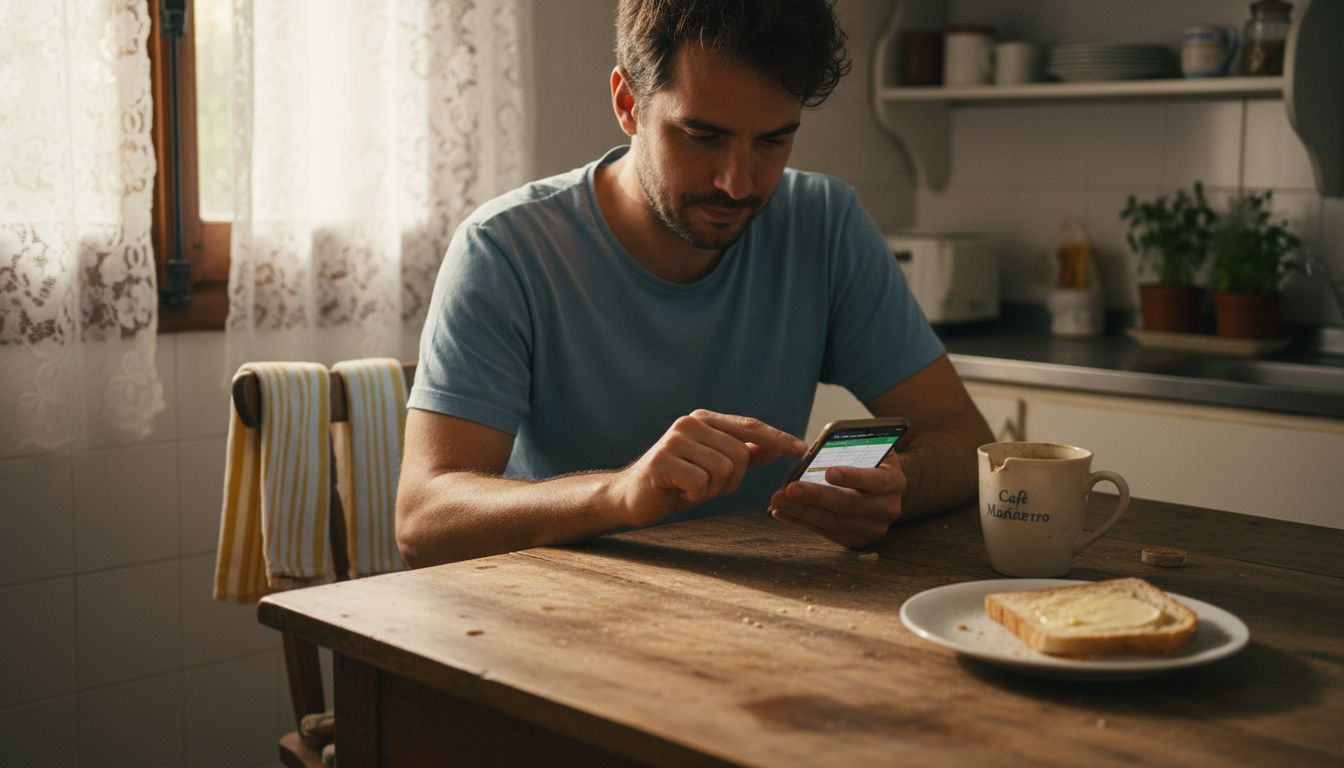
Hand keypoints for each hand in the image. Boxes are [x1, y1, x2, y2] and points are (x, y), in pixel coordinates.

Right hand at [609, 409, 806, 527]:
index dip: (777, 437)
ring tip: (690, 488)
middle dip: (731, 480)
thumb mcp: (713, 466)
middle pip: (740, 454)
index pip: (749, 426)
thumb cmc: (676, 482)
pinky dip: (695, 496)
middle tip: (706, 487)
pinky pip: (701, 483)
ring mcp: (675, 439)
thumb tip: (776, 447)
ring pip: (723, 469)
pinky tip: (678, 492)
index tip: (801, 449)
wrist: (632, 496)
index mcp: (704, 419)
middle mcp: (690, 423)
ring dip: (712, 490)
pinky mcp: (662, 460)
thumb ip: (743, 454)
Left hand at [768, 453, 908, 548]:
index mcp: (893, 481)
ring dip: (802, 511)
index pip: (873, 479)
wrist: (881, 487)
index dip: (851, 476)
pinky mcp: (857, 540)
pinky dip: (802, 522)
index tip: (828, 472)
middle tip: (790, 488)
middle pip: (848, 505)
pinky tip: (783, 512)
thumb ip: (851, 444)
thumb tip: (818, 444)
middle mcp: (888, 508)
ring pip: (834, 523)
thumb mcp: (868, 446)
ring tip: (778, 500)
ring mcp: (874, 528)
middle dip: (816, 496)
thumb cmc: (868, 460)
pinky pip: (826, 533)